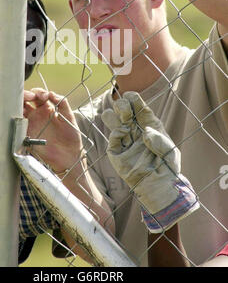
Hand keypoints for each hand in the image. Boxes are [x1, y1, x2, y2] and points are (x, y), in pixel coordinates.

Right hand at [23, 88, 84, 174]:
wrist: (69, 157)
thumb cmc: (71, 137)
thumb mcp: (69, 117)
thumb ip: (62, 103)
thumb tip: (51, 93)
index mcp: (48, 109)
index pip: (38, 96)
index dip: (39, 92)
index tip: (44, 96)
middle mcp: (37, 115)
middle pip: (26, 100)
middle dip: (27, 94)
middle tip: (32, 96)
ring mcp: (31, 125)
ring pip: (20, 110)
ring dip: (20, 103)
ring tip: (25, 102)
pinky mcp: (27, 135)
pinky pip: (18, 125)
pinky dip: (16, 118)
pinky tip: (20, 114)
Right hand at [102, 91, 199, 232]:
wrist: (158, 186)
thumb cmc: (167, 167)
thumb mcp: (170, 152)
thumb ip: (160, 140)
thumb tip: (145, 131)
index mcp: (149, 124)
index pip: (138, 106)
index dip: (133, 99)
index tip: (130, 96)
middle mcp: (135, 129)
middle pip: (123, 109)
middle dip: (122, 105)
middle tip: (125, 109)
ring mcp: (124, 139)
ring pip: (112, 119)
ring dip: (114, 115)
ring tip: (122, 119)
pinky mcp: (116, 152)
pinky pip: (112, 138)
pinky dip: (116, 133)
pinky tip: (123, 134)